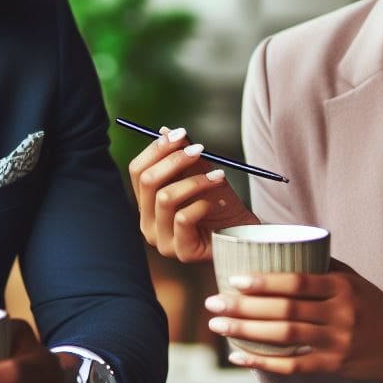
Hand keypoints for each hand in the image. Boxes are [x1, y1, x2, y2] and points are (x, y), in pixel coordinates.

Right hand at [128, 126, 257, 262]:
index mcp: (148, 203)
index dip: (156, 149)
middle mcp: (148, 223)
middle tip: (200, 149)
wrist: (245, 234)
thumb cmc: (221, 205)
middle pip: (148, 181)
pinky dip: (202, 204)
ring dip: (195, 181)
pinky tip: (218, 204)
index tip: (180, 133)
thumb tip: (164, 130)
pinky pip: (183, 219)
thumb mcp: (202, 174)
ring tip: (219, 176)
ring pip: (165, 198)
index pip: (138, 170)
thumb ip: (184, 156)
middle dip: (175, 160)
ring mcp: (162, 240)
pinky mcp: (181, 251)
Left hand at [205, 270, 382, 381]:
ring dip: (246, 332)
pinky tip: (238, 356)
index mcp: (342, 287)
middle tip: (213, 303)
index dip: (264, 281)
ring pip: (284, 337)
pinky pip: (293, 365)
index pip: (297, 282)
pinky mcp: (334, 366)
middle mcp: (340, 314)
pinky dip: (263, 362)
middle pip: (284, 310)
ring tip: (218, 326)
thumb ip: (321, 266)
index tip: (235, 279)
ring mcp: (337, 342)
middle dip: (244, 307)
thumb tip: (281, 243)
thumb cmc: (374, 307)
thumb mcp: (354, 280)